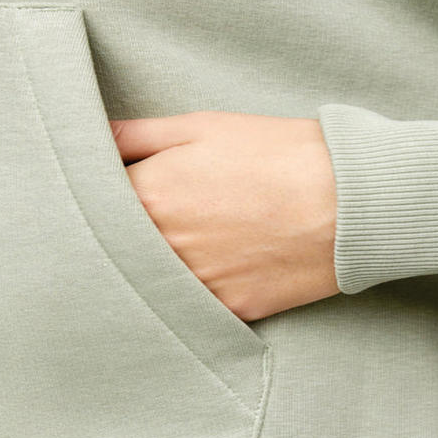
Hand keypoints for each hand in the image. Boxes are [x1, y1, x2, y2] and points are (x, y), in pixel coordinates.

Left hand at [109, 110, 339, 321]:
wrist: (350, 200)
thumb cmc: (279, 154)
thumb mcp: (203, 126)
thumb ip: (134, 134)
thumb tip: (88, 138)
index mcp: (145, 194)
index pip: (87, 201)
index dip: (94, 197)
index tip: (104, 194)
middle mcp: (158, 247)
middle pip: (111, 250)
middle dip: (116, 237)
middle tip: (141, 223)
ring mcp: (193, 285)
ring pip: (147, 285)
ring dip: (150, 270)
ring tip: (187, 245)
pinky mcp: (227, 311)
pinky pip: (191, 308)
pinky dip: (190, 295)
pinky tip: (209, 272)